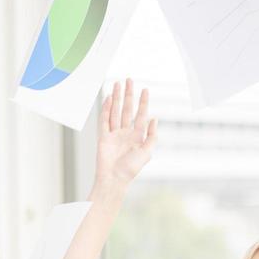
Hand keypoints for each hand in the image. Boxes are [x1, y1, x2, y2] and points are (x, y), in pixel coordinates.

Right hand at [92, 79, 156, 196]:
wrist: (114, 178)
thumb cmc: (131, 169)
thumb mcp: (147, 152)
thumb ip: (152, 136)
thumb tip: (155, 119)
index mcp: (137, 136)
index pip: (141, 115)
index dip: (143, 102)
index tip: (145, 89)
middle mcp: (126, 133)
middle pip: (127, 109)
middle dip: (128, 95)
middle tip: (129, 80)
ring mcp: (114, 134)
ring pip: (115, 111)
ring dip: (116, 98)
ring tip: (117, 84)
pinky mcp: (103, 136)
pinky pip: (104, 119)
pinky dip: (105, 108)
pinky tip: (108, 98)